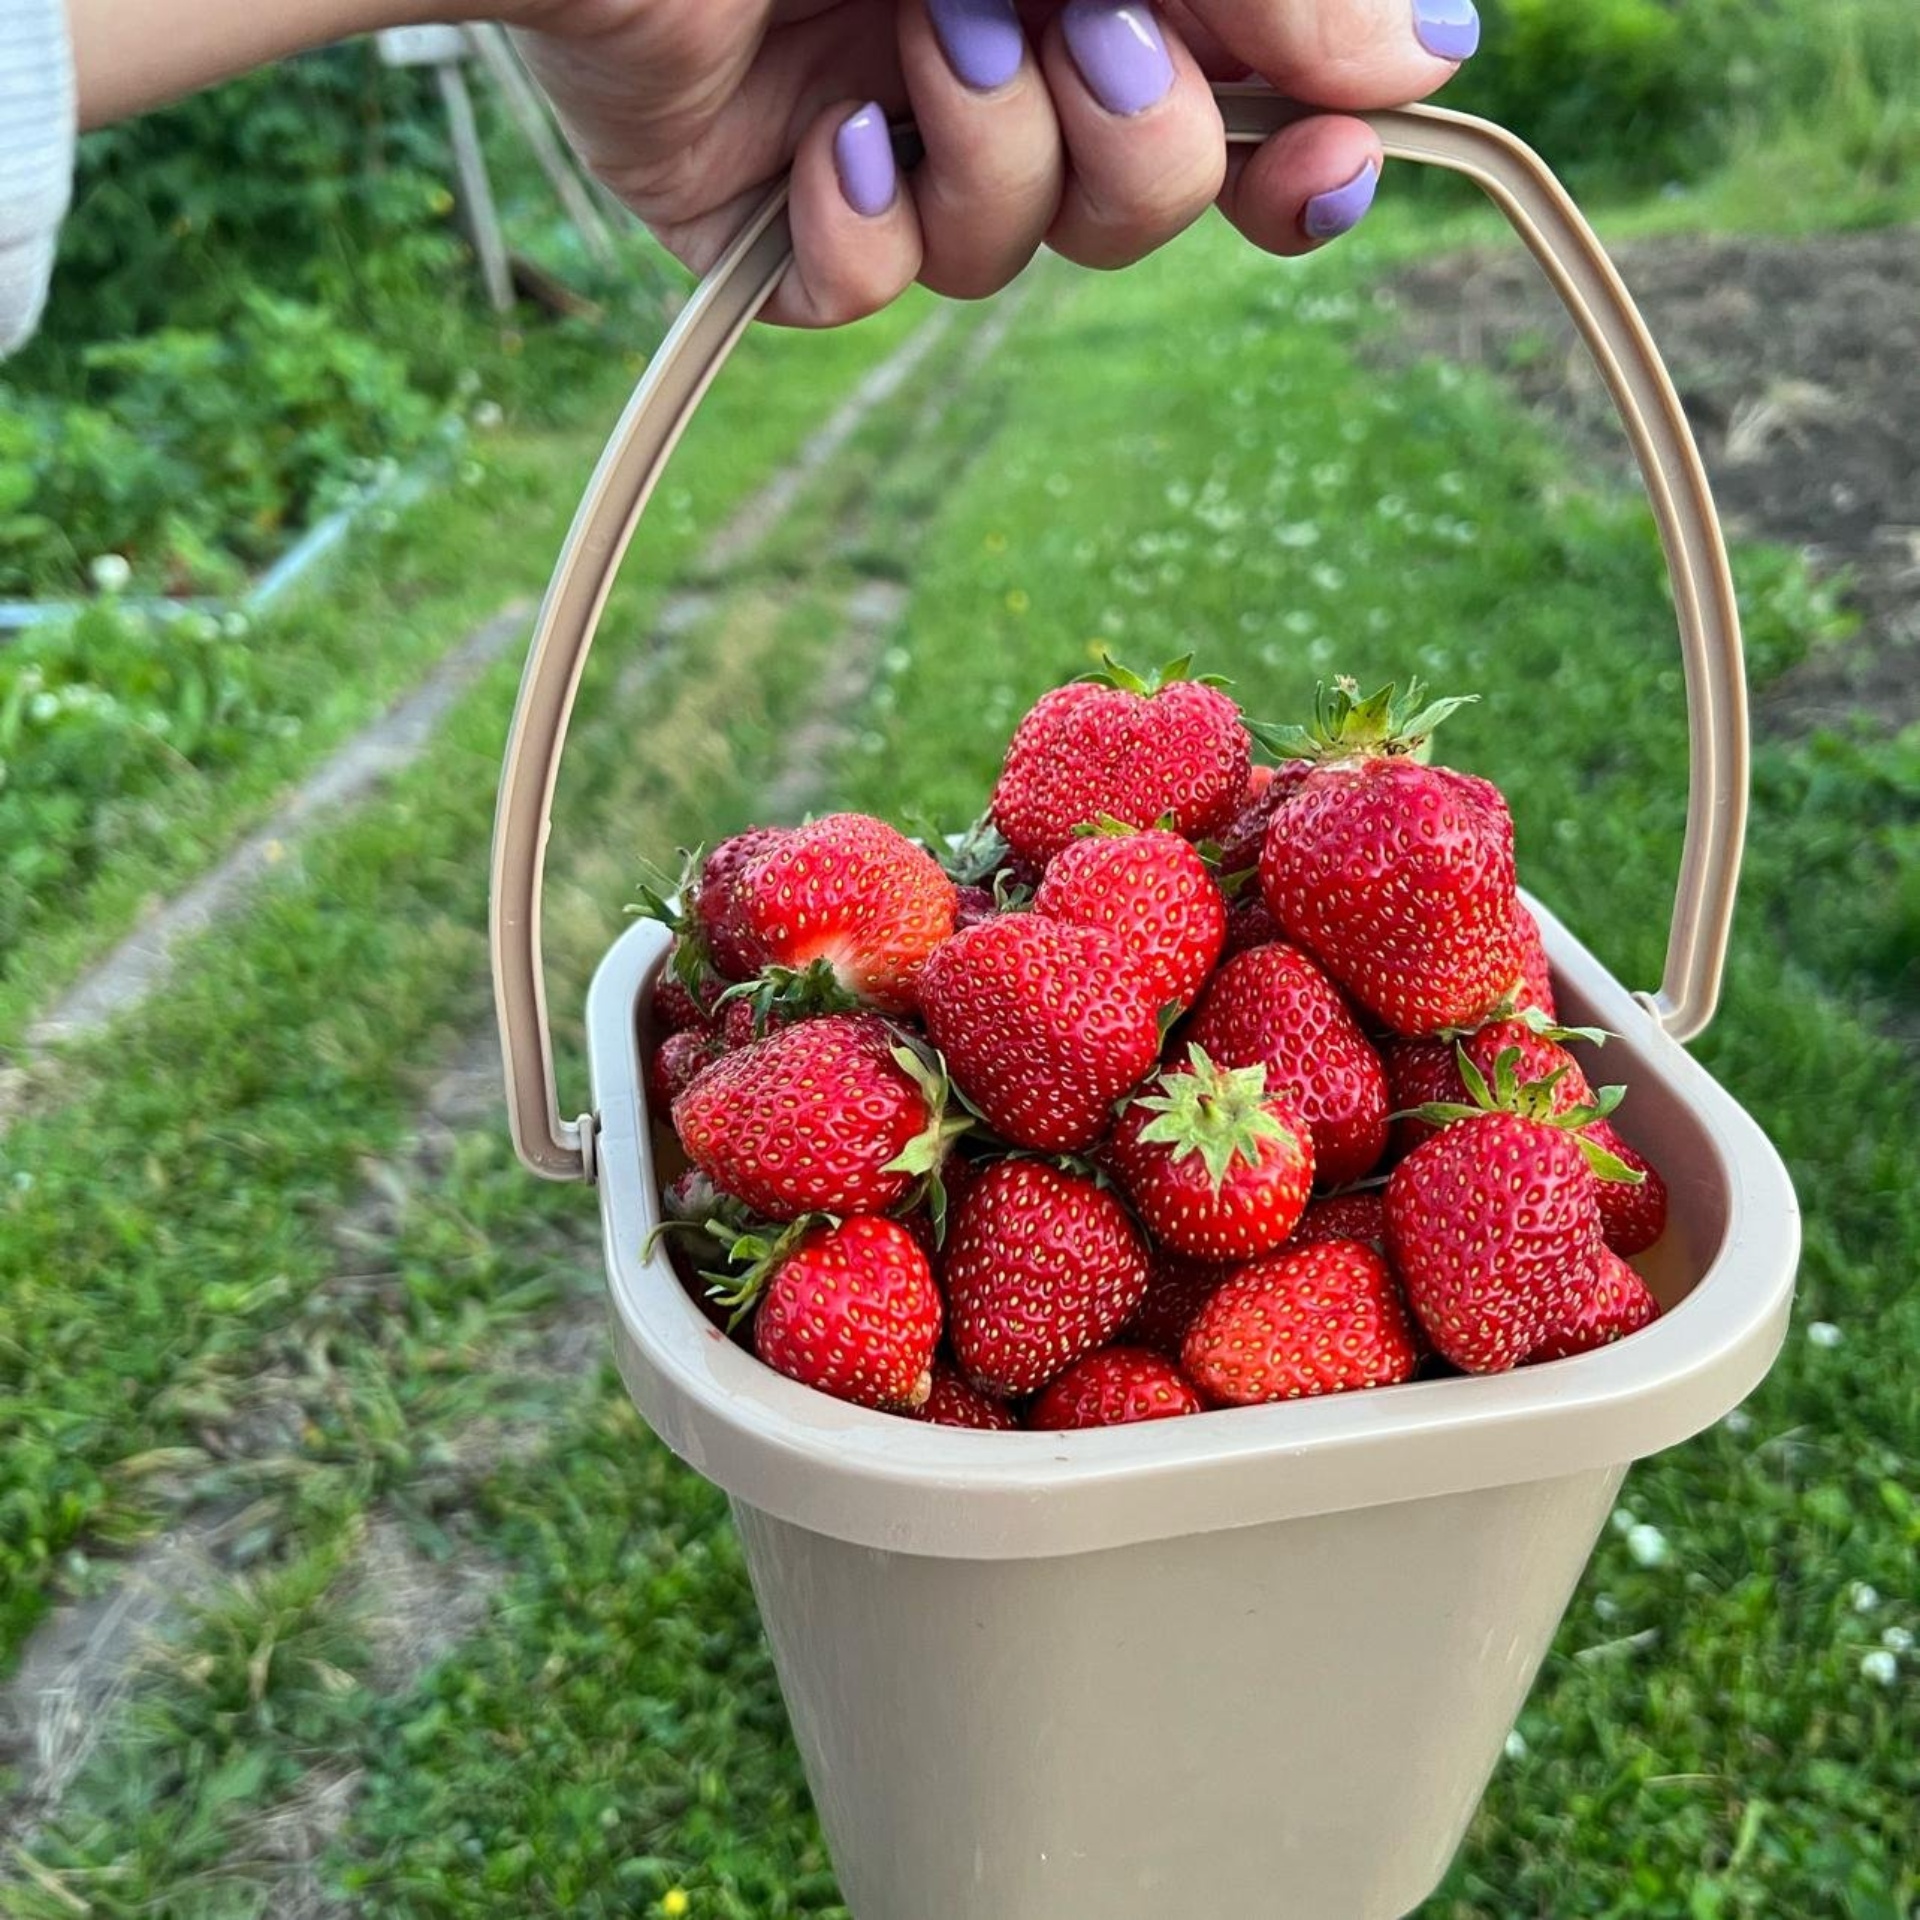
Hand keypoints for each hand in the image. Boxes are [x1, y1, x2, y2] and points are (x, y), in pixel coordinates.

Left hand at [505, 0, 1477, 324]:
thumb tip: (1433, 52)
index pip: (1243, 105)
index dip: (1300, 164)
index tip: (1324, 165)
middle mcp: (1001, 52)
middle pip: (1149, 206)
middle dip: (1133, 144)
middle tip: (1064, 23)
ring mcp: (886, 135)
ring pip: (1012, 256)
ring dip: (990, 156)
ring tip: (913, 26)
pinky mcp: (772, 214)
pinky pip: (866, 297)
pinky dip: (859, 232)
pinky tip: (823, 134)